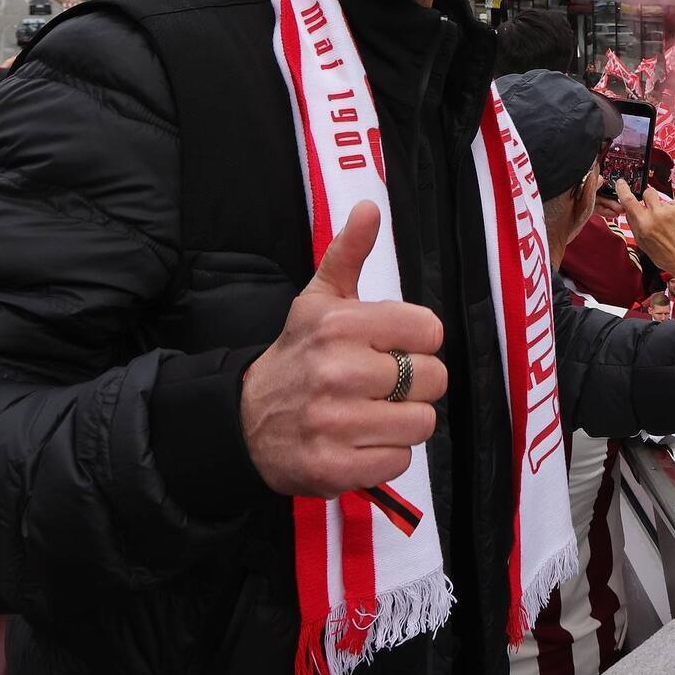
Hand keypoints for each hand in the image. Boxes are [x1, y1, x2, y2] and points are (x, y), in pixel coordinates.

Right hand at [242, 202, 448, 498]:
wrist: (242, 421)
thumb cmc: (295, 356)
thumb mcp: (317, 300)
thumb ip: (348, 253)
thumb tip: (370, 207)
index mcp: (340, 325)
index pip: (429, 331)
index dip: (416, 342)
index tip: (390, 348)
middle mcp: (338, 371)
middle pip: (432, 379)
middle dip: (413, 385)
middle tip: (379, 386)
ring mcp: (335, 422)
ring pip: (421, 423)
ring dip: (402, 422)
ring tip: (370, 414)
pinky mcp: (334, 466)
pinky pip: (399, 461)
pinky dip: (385, 455)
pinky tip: (358, 442)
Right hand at [615, 179, 674, 291]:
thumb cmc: (667, 256)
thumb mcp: (643, 244)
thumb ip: (635, 224)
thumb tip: (628, 209)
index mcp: (644, 224)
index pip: (628, 200)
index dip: (623, 189)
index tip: (621, 183)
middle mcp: (657, 214)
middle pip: (647, 192)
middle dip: (648, 199)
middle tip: (652, 210)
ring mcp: (671, 209)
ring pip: (661, 199)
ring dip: (662, 207)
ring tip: (669, 223)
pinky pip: (673, 203)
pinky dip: (674, 211)